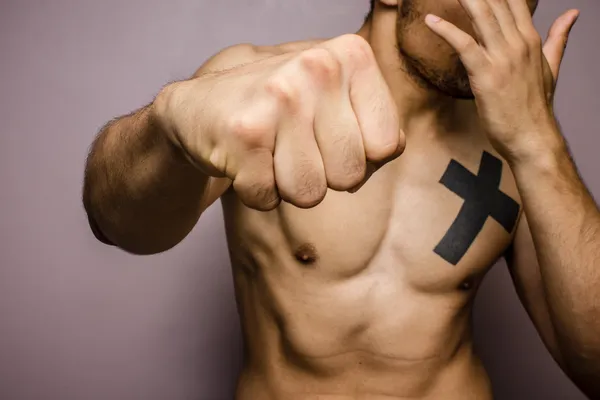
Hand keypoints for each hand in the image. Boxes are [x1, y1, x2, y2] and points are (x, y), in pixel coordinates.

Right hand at [159, 34, 403, 210]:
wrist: (204, 105)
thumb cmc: (281, 109)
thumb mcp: (338, 98)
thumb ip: (377, 122)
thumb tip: (386, 152)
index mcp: (351, 55)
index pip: (386, 146)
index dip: (359, 157)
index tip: (331, 138)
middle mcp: (318, 67)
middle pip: (351, 175)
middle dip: (323, 176)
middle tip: (295, 146)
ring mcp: (280, 98)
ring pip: (310, 194)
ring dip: (287, 186)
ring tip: (271, 153)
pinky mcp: (244, 132)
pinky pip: (268, 198)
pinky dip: (256, 192)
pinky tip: (246, 161)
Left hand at [424, 0, 578, 159]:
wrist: (532, 138)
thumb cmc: (536, 107)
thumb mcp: (550, 66)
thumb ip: (558, 37)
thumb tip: (571, 14)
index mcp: (531, 39)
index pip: (514, 1)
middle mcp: (518, 43)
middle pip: (496, 3)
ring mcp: (503, 58)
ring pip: (482, 17)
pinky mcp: (486, 74)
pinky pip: (463, 45)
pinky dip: (445, 31)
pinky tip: (430, 21)